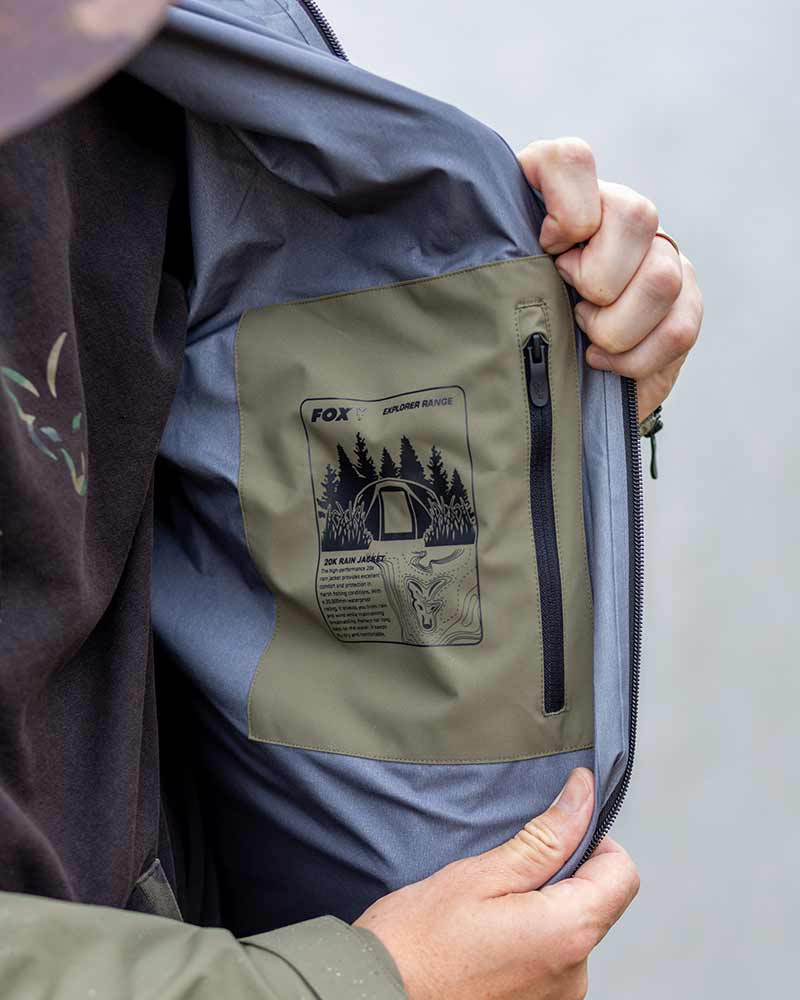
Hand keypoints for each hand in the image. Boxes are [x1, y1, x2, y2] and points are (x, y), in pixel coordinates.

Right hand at [355, 768, 638, 998]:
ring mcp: (557, 999)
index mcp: (568, 933)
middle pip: (595, 903)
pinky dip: (524, 942)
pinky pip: (548, 961)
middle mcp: (575, 974)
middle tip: (500, 876)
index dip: (593, 841)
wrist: (374, 996)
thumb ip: (544, 838)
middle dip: (558, 878)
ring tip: (482, 914)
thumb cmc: (417, 943)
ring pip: (567, 932)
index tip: (554, 835)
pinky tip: (481, 941)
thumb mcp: (480, 874)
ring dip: (537, 913)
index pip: (623, 873)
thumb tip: (583, 796)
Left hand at [517, 138, 703, 419]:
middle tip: (570, 304)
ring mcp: (661, 254)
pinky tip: (605, 361)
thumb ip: (492, 254)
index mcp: (564, 195)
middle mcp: (620, 212)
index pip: (570, 159)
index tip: (546, 249)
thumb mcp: (494, 287)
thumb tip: (480, 250)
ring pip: (660, 278)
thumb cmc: (513, 327)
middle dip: (595, 278)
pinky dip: (636, 357)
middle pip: (634, 215)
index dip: (563, 209)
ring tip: (586, 337)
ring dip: (614, 326)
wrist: (548, 379)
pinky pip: (679, 326)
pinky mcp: (686, 300)